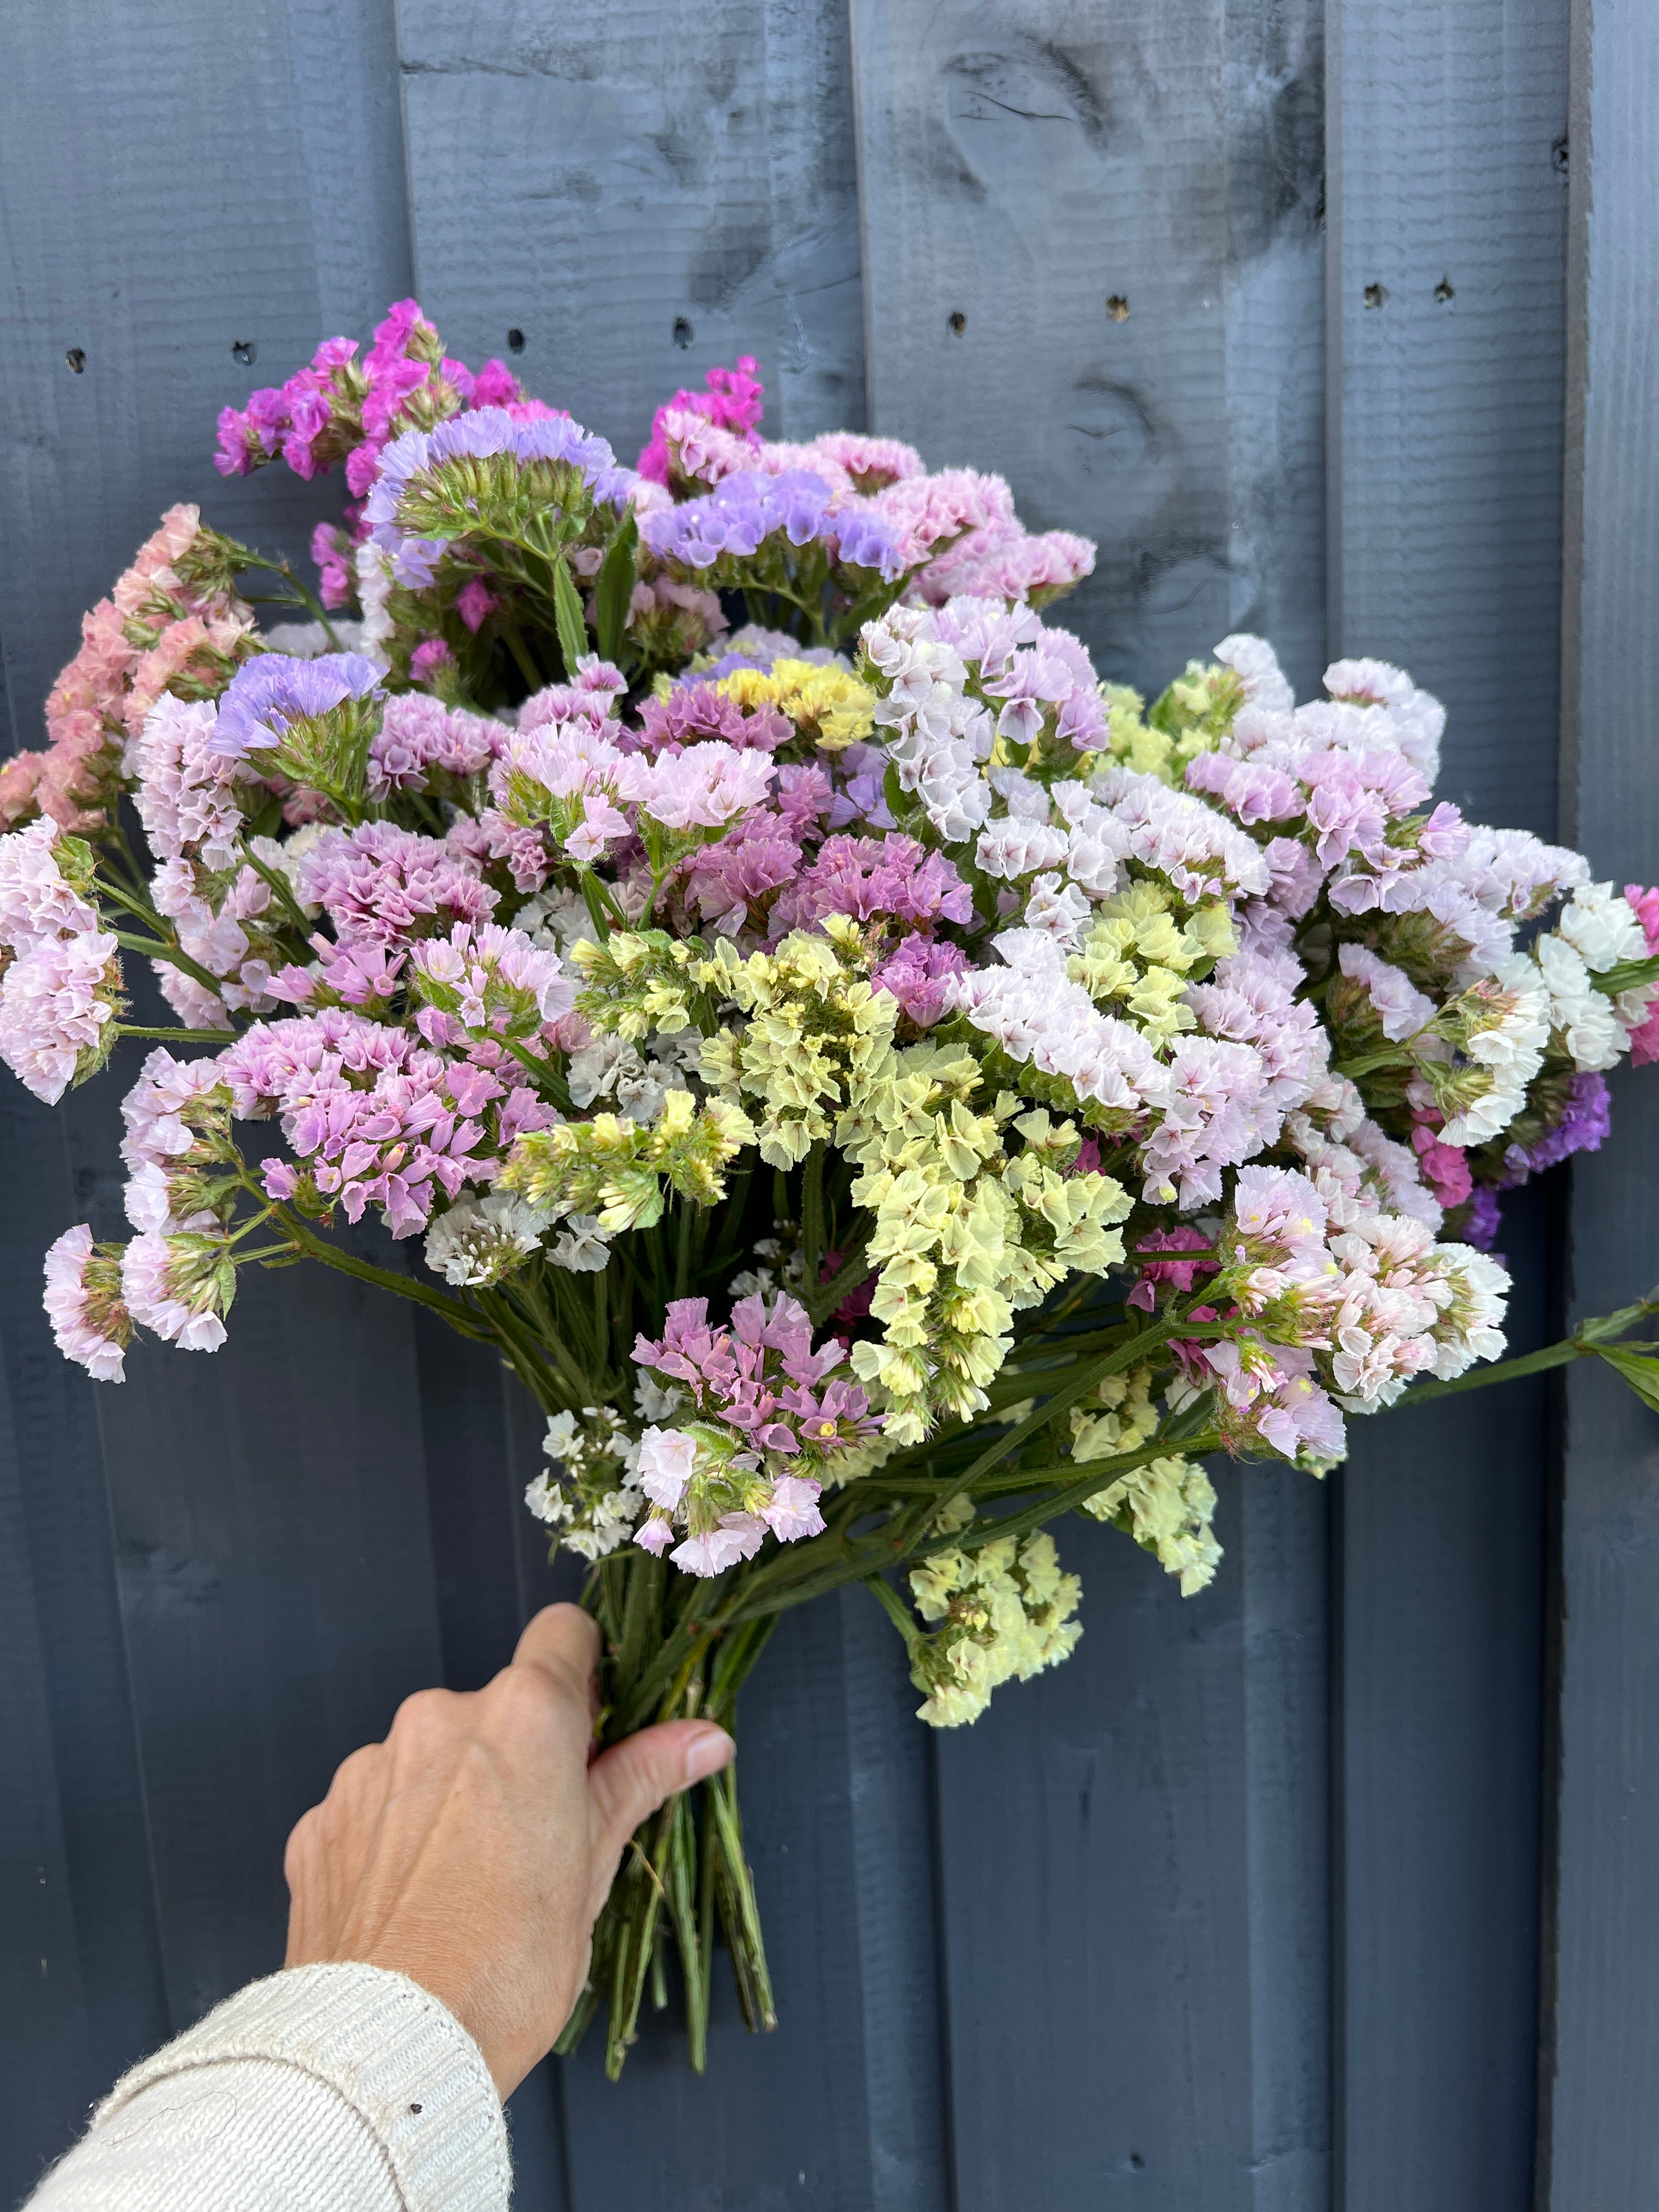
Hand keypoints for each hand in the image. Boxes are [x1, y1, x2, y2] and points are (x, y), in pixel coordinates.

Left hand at [283, 1602, 732, 2097]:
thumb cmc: (508, 1963)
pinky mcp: (320, 1822)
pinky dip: (393, 1841)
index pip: (563, 1634)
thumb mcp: (595, 1865)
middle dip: (513, 1757)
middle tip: (533, 1841)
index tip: (590, 1729)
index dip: (584, 1675)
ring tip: (464, 1888)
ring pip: (428, 1759)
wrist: (392, 2045)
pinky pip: (371, 1810)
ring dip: (449, 1799)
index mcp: (523, 1715)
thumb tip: (703, 1737)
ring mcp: (369, 1768)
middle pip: (492, 1707)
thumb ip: (640, 1779)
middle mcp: (438, 1717)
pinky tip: (412, 1906)